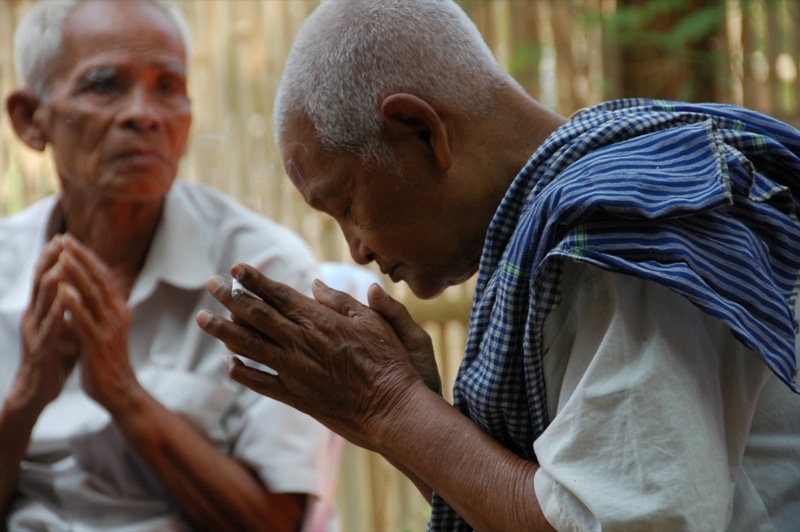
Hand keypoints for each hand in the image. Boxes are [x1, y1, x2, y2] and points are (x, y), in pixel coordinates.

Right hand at [15, 235, 79, 408]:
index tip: (65, 237)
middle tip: (60, 241)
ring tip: (61, 266)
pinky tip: (62, 305)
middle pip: (41, 283)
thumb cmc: (55, 355)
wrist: (40, 389)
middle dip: (51, 261)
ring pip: (42, 303)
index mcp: (42, 310)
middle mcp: (36, 316)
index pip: (47, 278)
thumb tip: (85, 287)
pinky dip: (56, 316)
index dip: (54, 258)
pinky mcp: (41, 350)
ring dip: (52, 284)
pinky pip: (49, 330)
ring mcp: (36, 332)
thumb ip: (71, 307)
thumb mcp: (65, 326)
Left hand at [55, 235, 136, 409]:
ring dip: (76, 275)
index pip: (103, 276)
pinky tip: (62, 291)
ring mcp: (108, 328)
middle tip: (66, 239)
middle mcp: (116, 314)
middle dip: (81, 258)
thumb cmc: (108, 361)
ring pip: (92, 296)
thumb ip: (97, 310)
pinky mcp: (98, 344)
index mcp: (118, 310)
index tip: (72, 241)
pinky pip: (84, 320)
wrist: (119, 390)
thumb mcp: (106, 329)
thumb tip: (82, 292)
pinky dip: (73, 304)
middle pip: (99, 280)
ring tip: (63, 257)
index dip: (88, 257)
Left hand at [196, 263, 429, 449]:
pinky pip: (260, 382)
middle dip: (230, 297)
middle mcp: (302, 343)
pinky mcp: (296, 396)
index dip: (255, 280)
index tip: (235, 268)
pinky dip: (241, 371)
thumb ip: (341, 301)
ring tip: (203, 319)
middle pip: (257, 316)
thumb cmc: (389, 361)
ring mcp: (295, 371)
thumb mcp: (373, 321)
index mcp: (321, 321)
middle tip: (210, 283)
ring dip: (224, 331)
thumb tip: (315, 284)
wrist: (391, 409)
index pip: (279, 294)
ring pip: (250, 347)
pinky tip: (226, 362)